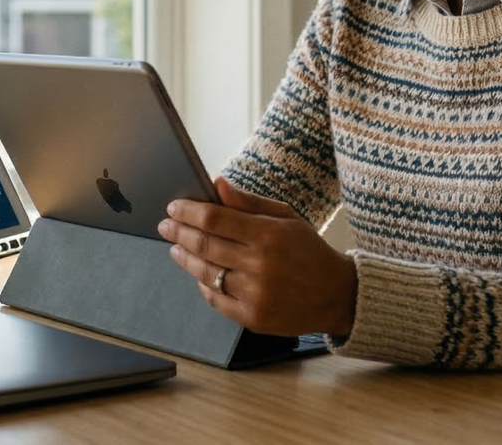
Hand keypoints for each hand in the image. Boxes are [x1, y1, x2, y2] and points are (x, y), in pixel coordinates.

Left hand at [157, 176, 356, 337]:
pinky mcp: (252, 318)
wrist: (336, 295)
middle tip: (165, 226)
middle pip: (204, 245)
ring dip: (185, 258)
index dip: (188, 211)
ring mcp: (255, 294)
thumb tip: (217, 184)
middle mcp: (260, 265)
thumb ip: (249, 202)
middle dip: (178, 232)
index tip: (173, 207)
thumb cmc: (309, 251)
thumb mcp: (286, 217)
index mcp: (268, 235)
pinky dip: (203, 284)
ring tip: (176, 248)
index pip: (214, 219)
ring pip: (205, 273)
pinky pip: (215, 299)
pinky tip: (199, 273)